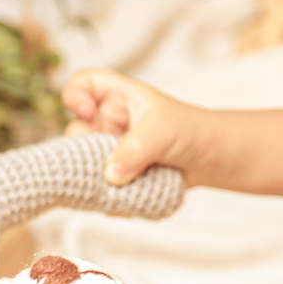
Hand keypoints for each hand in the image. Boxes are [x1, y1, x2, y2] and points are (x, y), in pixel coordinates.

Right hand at [62, 71, 209, 186]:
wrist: (207, 159)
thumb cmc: (188, 130)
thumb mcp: (163, 132)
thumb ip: (136, 149)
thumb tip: (110, 174)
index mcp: (118, 97)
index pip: (83, 83)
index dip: (75, 95)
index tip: (86, 113)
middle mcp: (108, 121)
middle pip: (76, 133)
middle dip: (84, 152)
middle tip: (104, 166)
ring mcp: (109, 149)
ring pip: (83, 165)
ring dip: (96, 180)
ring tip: (122, 187)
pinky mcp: (115, 174)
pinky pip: (98, 188)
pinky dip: (109, 197)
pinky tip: (131, 199)